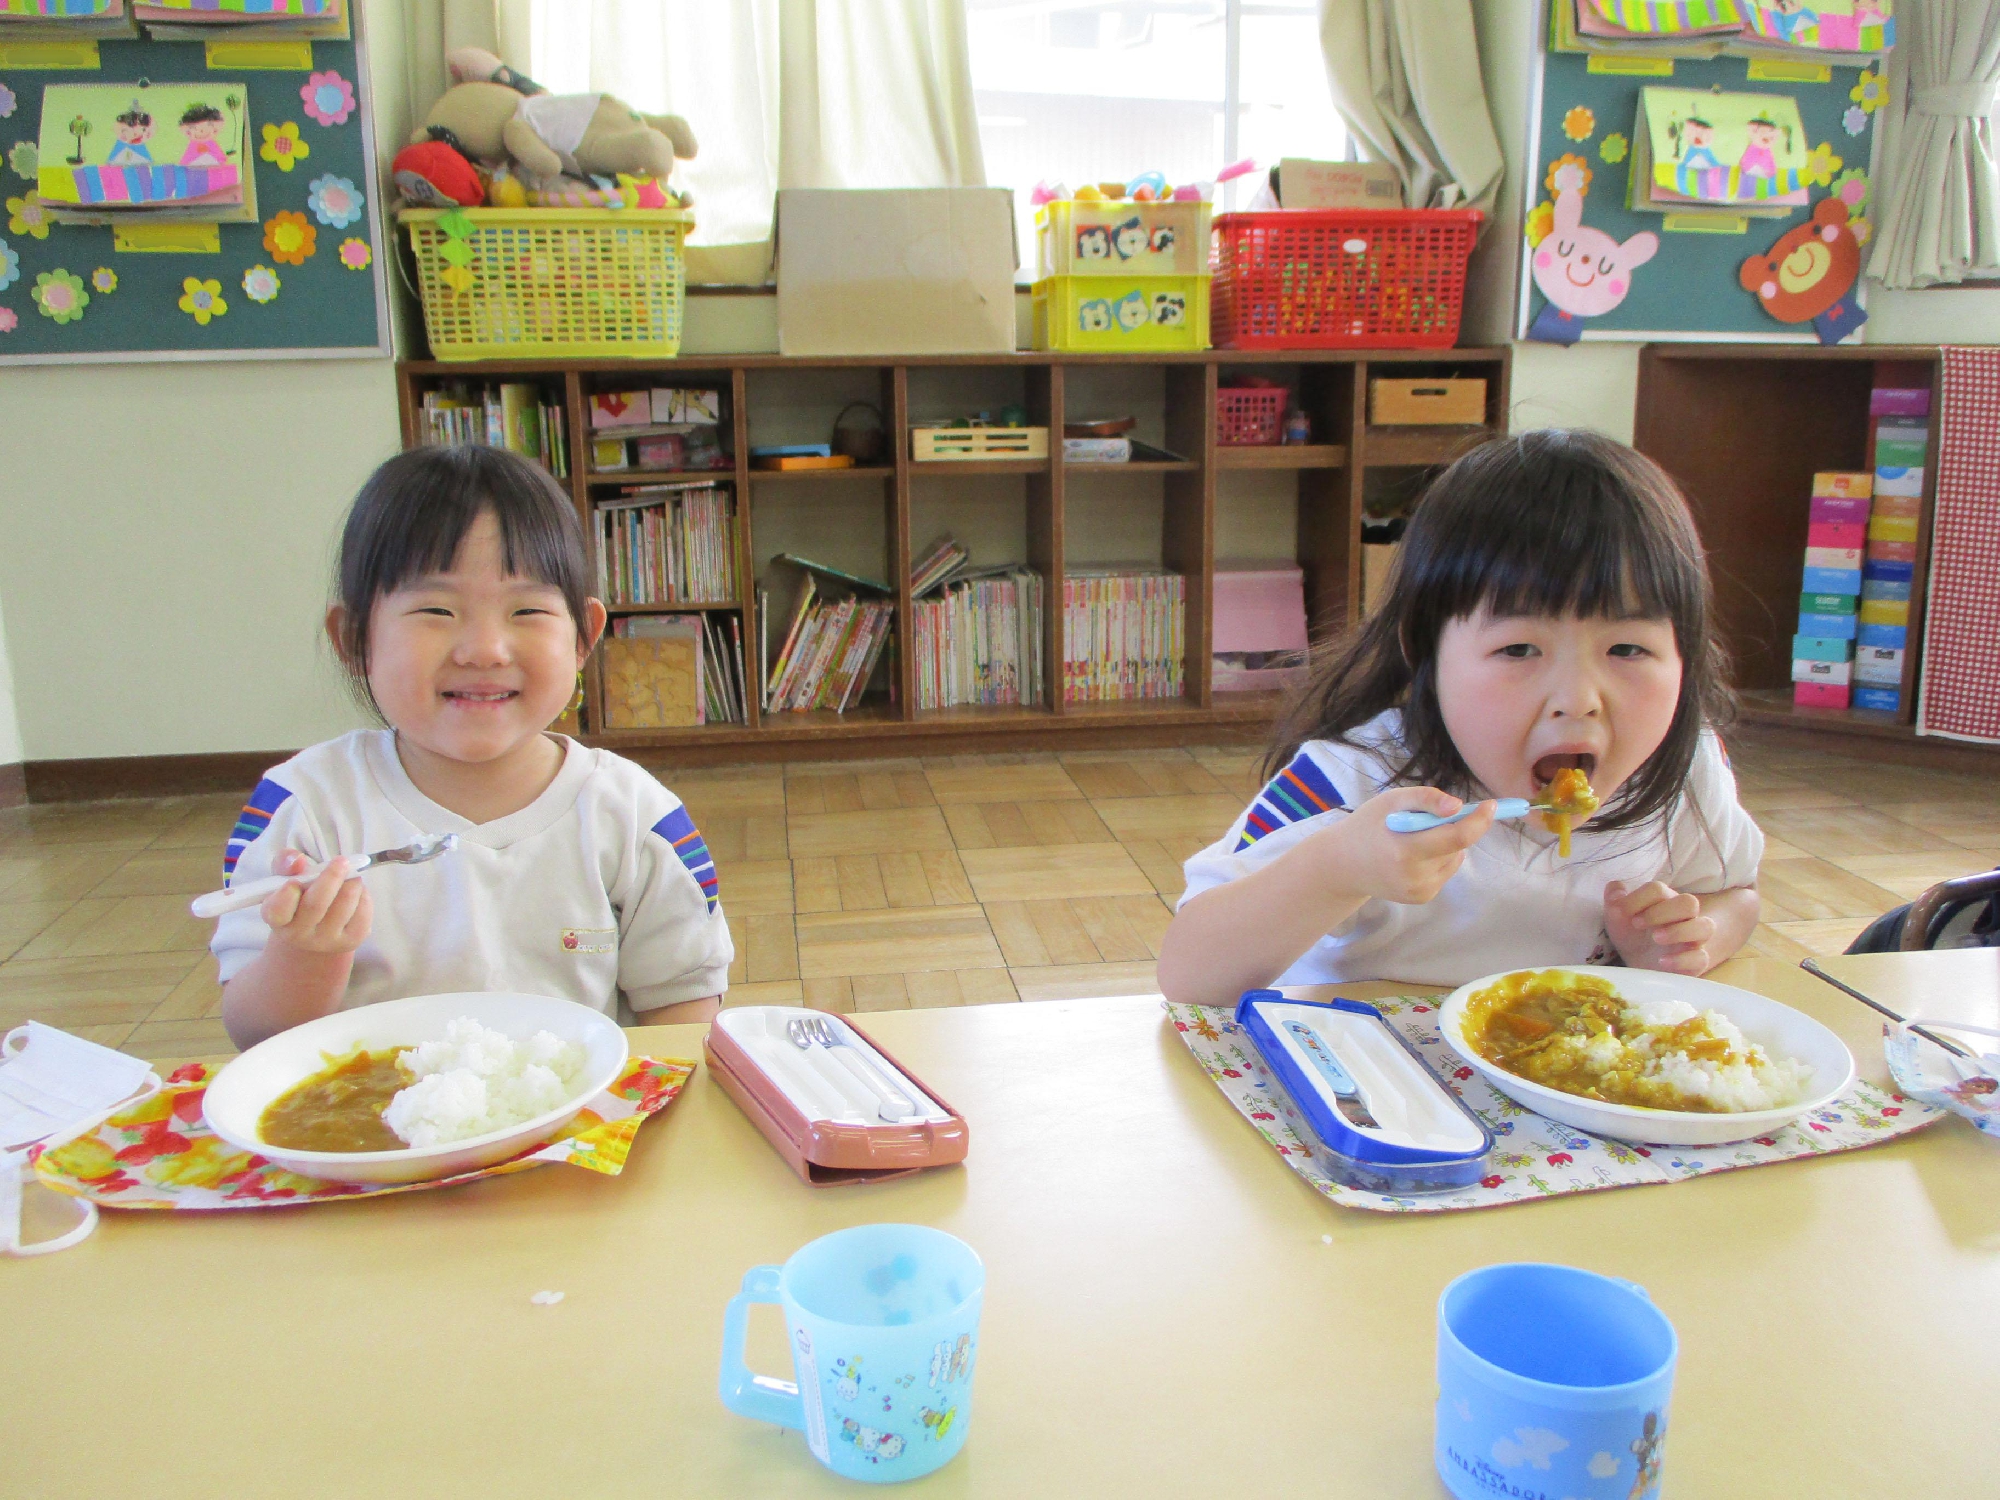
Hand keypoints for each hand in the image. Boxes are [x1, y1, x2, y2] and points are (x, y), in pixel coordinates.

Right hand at [261, 849, 371, 955]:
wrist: (316, 929)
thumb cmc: (299, 897)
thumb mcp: (285, 878)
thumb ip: (286, 863)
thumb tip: (298, 861)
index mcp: (277, 919)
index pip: (278, 911)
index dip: (286, 894)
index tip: (295, 881)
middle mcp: (298, 935)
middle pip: (316, 905)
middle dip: (331, 877)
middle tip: (342, 861)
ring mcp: (325, 941)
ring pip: (344, 905)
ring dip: (352, 883)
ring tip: (350, 876)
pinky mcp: (350, 941)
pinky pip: (363, 913)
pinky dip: (363, 896)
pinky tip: (357, 892)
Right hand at [1313, 787, 1497, 906]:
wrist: (1343, 865)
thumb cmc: (1367, 826)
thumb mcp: (1390, 801)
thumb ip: (1425, 799)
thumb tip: (1458, 806)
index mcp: (1405, 850)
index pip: (1456, 838)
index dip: (1478, 821)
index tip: (1491, 805)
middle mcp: (1414, 876)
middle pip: (1458, 846)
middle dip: (1459, 826)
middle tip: (1442, 813)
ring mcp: (1419, 891)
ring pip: (1455, 858)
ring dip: (1447, 843)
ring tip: (1417, 838)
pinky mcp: (1422, 898)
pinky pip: (1446, 870)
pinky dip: (1440, 857)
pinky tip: (1415, 855)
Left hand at [1605, 880, 1713, 974]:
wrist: (1637, 966)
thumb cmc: (1631, 937)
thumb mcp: (1616, 919)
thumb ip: (1614, 900)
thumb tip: (1616, 887)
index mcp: (1664, 901)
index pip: (1659, 890)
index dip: (1641, 899)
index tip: (1626, 915)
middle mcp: (1684, 916)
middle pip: (1689, 902)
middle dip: (1663, 911)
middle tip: (1638, 924)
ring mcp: (1694, 939)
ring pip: (1705, 927)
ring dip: (1679, 931)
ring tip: (1656, 938)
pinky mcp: (1696, 961)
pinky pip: (1701, 958)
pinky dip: (1682, 959)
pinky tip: (1662, 962)